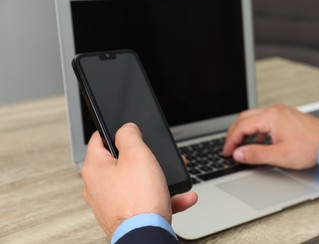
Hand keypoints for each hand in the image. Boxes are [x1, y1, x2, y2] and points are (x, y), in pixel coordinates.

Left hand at [82, 123, 197, 237]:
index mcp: (95, 168)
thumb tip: (126, 128)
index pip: (98, 139)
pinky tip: (180, 196)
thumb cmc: (139, 201)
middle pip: (121, 161)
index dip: (114, 131)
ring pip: (136, 181)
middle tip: (156, 155)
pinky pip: (144, 200)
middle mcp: (98, 186)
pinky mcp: (125, 216)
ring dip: (157, 178)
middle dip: (144, 157)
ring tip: (173, 177)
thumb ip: (129, 135)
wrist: (146, 237)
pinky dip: (162, 196)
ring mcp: (111, 202)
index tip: (128, 131)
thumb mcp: (138, 154)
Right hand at [223, 104, 318, 168]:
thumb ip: (256, 154)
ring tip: (240, 145)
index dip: (231, 140)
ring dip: (243, 131)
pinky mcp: (285, 116)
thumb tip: (238, 154)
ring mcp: (280, 112)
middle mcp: (274, 111)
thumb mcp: (280, 155)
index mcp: (271, 117)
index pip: (242, 126)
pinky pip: (263, 120)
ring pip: (253, 118)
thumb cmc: (311, 147)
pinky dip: (255, 130)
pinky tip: (257, 142)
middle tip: (229, 147)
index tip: (227, 152)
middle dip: (233, 133)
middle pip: (244, 118)